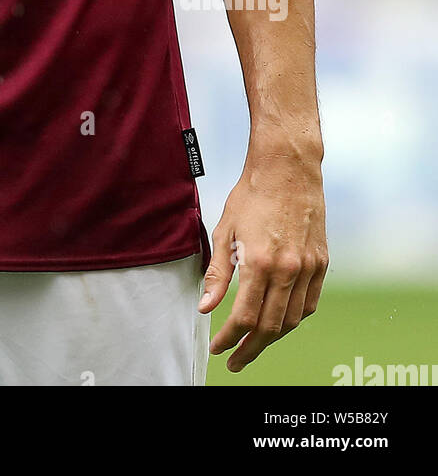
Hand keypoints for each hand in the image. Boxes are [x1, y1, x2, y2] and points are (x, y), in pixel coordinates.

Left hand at [200, 148, 327, 371]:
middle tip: (235, 359)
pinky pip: (310, 303)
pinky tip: (280, 321)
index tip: (219, 348)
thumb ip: (218, 273)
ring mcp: (308, 268)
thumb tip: (206, 307)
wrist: (288, 168)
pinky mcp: (321, 262)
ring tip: (254, 344)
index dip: (230, 339)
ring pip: (293, 320)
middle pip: (271, 327)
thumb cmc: (252, 194)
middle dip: (250, 348)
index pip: (245, 317)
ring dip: (273, 338)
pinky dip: (294, 318)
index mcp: (261, 263)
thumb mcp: (225, 230)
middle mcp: (288, 270)